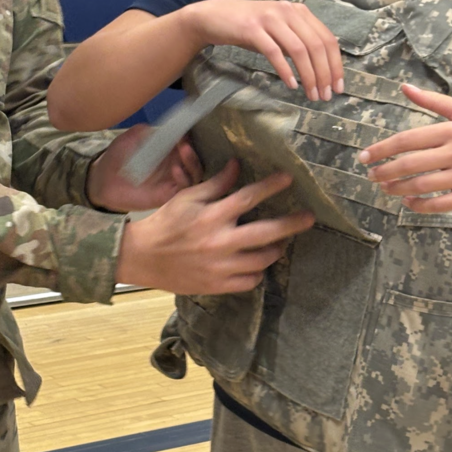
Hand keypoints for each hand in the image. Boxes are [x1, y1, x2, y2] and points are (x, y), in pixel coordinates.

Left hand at [86, 123, 202, 211]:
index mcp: (169, 149)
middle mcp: (175, 163)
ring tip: (184, 150)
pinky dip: (184, 178)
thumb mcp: (134, 137)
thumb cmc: (119, 156)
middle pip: (195, 156)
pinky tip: (176, 169)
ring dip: (192, 161)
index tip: (186, 128)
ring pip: (195, 172)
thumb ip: (151, 131)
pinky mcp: (169, 194)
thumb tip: (169, 127)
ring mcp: (174, 179)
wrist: (104, 179)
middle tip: (185, 141)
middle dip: (194, 148)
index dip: (190, 135)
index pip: (188, 141)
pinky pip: (184, 187)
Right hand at [116, 160, 315, 293]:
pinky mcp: (218, 285)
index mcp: (213, 216)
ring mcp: (221, 266)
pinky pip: (249, 282)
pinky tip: (256, 265)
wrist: (142, 257)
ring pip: (262, 260)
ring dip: (275, 250)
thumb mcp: (188, 198)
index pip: (249, 198)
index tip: (289, 178)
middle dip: (292, 224)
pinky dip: (256, 273)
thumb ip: (215, 184)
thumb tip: (237, 165)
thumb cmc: (166, 223)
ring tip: (279, 243)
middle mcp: (221, 241)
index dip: (272, 186)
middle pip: (267, 233)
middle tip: (309, 218)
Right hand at [182, 0, 342, 101]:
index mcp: (299, 12)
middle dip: (325, 74)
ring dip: (309, 76)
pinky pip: (274, 52)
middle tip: (326, 96)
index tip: (338, 87)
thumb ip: (299, 43)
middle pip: (317, 45)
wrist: (213, 18)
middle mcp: (288, 11)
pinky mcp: (252, 28)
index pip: (328, 39)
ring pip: (299, 50)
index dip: (336, 65)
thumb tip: (322, 69)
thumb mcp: (279, 32)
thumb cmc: (250, 29)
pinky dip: (285, 70)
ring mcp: (270, 18)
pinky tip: (291, 85)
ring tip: (312, 95)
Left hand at [357, 84, 451, 212]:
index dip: (382, 149)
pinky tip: (408, 202)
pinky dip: (420, 205)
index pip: (408, 139)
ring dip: (398, 188)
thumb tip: (404, 87)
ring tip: (385, 188)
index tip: (364, 156)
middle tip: (370, 176)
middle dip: (385, 171)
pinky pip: (440, 204)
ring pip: (423, 185)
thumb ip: (433, 101)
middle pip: (411, 163)